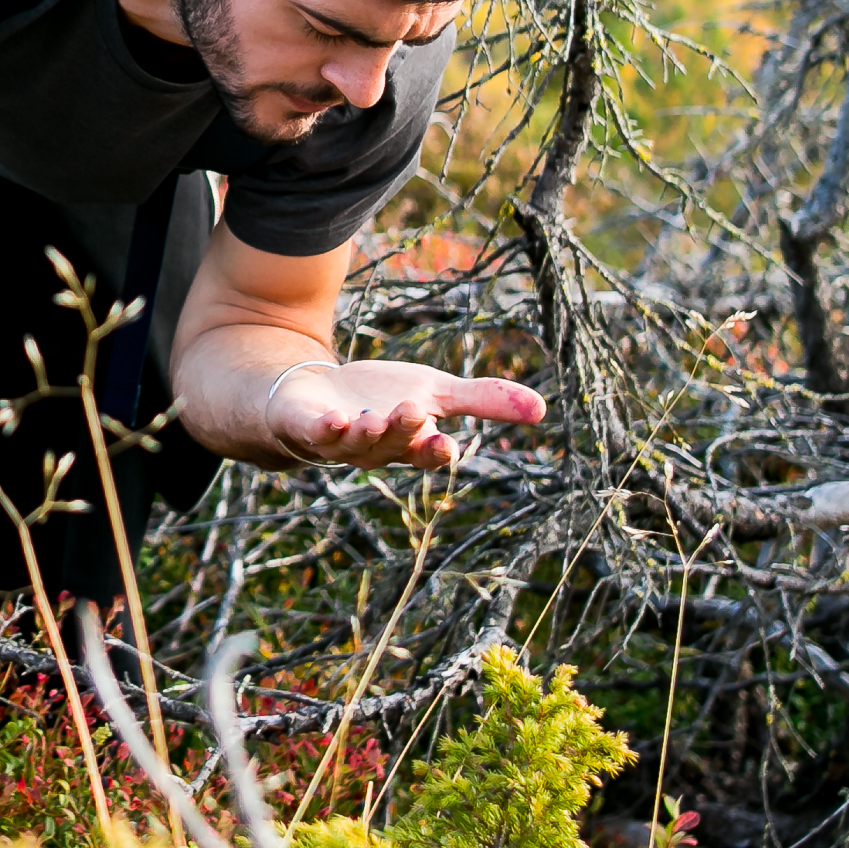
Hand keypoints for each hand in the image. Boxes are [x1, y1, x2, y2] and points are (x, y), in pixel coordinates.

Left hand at [263, 359, 543, 471]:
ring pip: (354, 446)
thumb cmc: (380, 399)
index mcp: (409, 444)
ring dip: (366, 433)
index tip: (447, 443)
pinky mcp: (304, 427)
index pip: (427, 454)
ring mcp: (337, 443)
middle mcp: (374, 450)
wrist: (314, 396)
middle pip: (392, 446)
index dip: (436, 451)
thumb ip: (484, 401)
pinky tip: (336, 419)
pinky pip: (314, 434)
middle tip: (415, 412)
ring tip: (376, 417)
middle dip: (403, 431)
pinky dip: (325, 429)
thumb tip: (543, 410)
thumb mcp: (436, 393)